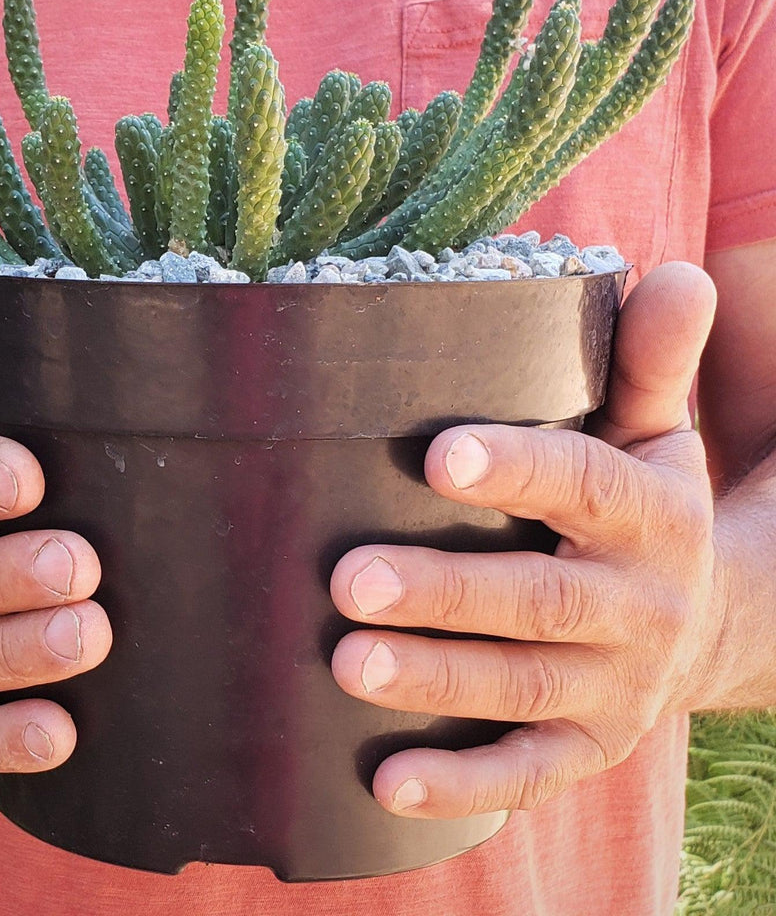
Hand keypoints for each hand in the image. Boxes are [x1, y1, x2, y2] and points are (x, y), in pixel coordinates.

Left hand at [330, 262, 719, 818]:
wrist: (709, 621)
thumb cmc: (643, 507)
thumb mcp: (655, 435)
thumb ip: (648, 365)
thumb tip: (677, 275)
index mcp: (647, 515)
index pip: (583, 485)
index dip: (518, 470)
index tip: (438, 454)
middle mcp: (639, 606)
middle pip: (540, 600)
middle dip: (447, 592)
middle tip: (350, 580)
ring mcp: (617, 688)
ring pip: (523, 688)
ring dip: (436, 681)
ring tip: (348, 665)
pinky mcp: (594, 749)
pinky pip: (530, 774)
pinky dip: (462, 784)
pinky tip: (386, 782)